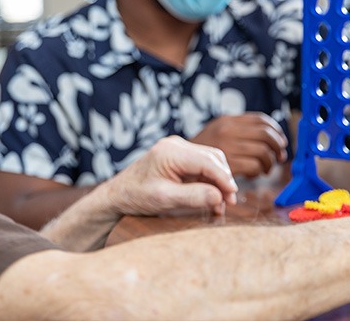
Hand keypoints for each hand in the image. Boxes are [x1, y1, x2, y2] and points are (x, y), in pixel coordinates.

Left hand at [103, 136, 237, 216]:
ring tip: (220, 205)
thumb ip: (193, 197)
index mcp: (171, 152)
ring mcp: (177, 149)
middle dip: (223, 180)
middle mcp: (176, 145)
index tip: (232, 197)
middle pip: (213, 157)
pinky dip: (209, 181)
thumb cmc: (136, 197)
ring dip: (218, 181)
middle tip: (229, 204)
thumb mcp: (165, 199)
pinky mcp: (178, 157)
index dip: (224, 179)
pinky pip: (201, 165)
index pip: (208, 161)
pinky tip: (211, 198)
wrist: (118, 194)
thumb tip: (220, 196)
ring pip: (210, 160)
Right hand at [191, 112, 286, 176]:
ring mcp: (227, 147)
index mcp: (226, 121)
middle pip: (266, 134)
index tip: (280, 141)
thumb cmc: (200, 153)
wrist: (175, 164)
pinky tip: (253, 175)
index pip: (261, 119)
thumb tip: (270, 139)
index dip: (276, 130)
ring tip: (265, 168)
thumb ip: (237, 132)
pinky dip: (258, 172)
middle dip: (277, 146)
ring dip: (269, 162)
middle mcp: (227, 131)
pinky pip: (254, 166)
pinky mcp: (227, 165)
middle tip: (280, 156)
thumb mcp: (216, 133)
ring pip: (263, 152)